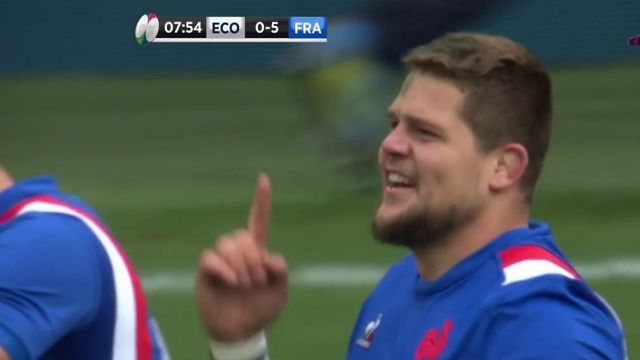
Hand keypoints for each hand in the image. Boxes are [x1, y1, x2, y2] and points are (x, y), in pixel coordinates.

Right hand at [196, 174, 287, 341]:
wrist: (240, 331)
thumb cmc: (260, 309)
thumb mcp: (280, 293)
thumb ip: (280, 272)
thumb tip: (268, 257)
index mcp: (257, 252)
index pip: (258, 220)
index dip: (261, 201)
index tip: (264, 178)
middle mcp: (238, 251)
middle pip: (242, 235)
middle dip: (252, 258)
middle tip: (257, 281)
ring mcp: (221, 260)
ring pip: (227, 244)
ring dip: (240, 265)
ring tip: (244, 285)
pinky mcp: (206, 271)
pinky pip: (211, 258)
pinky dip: (224, 269)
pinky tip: (231, 282)